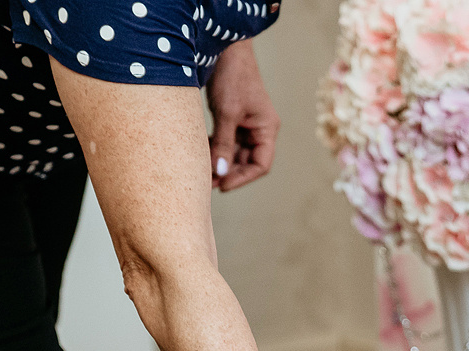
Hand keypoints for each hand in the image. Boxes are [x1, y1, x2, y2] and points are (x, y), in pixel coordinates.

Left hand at [208, 41, 277, 190]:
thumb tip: (220, 172)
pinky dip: (215, 147)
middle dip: (228, 171)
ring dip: (220, 160)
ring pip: (235, 152)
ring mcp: (247, 123)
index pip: (261, 165)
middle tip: (206, 180)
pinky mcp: (233, 117)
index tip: (222, 185)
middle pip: (247, 161)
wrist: (226, 47)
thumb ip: (224, 144)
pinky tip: (201, 149)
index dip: (242, 178)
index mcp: (267, 128)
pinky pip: (226, 140)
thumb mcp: (227, 113)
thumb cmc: (232, 75)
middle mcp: (260, 128)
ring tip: (201, 167)